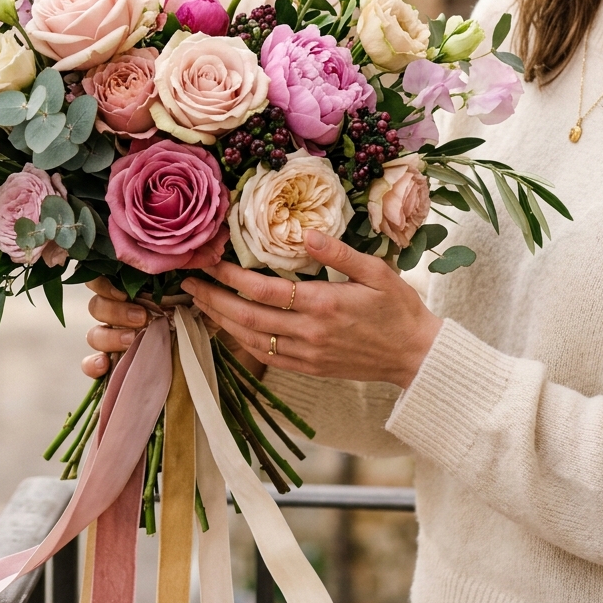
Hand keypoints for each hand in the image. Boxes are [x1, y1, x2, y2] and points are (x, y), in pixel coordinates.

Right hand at [80, 277, 266, 379]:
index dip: (104, 282)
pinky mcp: (117, 363)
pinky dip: (94, 364)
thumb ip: (192, 272)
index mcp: (131, 288)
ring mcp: (115, 337)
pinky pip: (92, 364)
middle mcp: (118, 311)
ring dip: (109, 336)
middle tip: (143, 317)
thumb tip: (199, 253)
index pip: (100, 278)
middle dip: (115, 311)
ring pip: (94, 334)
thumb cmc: (198, 310)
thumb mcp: (198, 290)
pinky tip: (105, 364)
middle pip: (96, 305)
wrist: (210, 343)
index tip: (124, 290)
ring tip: (132, 339)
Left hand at [182, 229, 441, 388]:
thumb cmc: (398, 308)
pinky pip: (265, 356)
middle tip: (187, 284)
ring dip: (221, 321)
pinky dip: (241, 342)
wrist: (415, 356)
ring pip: (251, 339)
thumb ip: (339, 253)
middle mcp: (309, 333)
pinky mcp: (308, 368)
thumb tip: (306, 233)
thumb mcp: (377, 271)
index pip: (264, 290)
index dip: (232, 277)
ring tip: (199, 302)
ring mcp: (306, 354)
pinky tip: (228, 328)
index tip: (210, 262)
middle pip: (248, 317)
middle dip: (213, 299)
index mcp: (323, 305)